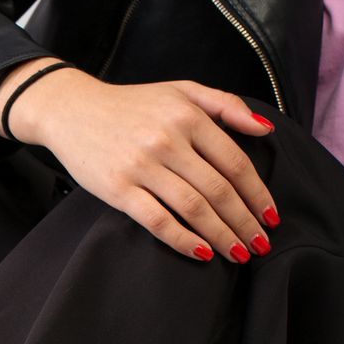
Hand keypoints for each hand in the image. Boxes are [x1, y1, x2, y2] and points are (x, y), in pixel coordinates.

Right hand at [11, 70, 279, 262]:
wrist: (72, 110)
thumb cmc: (131, 104)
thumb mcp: (181, 90)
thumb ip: (226, 105)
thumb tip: (266, 130)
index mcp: (188, 116)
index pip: (235, 163)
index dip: (258, 194)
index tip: (271, 218)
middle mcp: (168, 140)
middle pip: (219, 190)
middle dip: (244, 222)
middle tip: (260, 245)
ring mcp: (142, 166)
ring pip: (193, 208)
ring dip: (221, 236)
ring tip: (238, 254)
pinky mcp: (118, 189)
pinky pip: (158, 221)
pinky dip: (183, 240)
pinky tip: (201, 253)